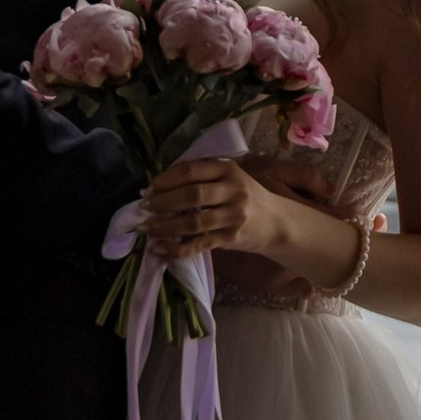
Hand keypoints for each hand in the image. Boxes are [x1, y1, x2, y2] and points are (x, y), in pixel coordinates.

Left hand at [139, 156, 269, 264]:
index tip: (150, 188)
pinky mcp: (230, 239)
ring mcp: (233, 216)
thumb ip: (202, 176)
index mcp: (228, 170)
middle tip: (145, 207)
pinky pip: (198, 245)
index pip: (191, 170)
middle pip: (191, 195)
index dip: (166, 179)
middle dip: (163, 202)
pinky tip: (159, 249)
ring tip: (146, 228)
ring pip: (192, 222)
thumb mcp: (229, 177)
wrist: (275, 222)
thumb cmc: (245, 196)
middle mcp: (233, 191)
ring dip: (164, 226)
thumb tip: (159, 185)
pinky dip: (176, 249)